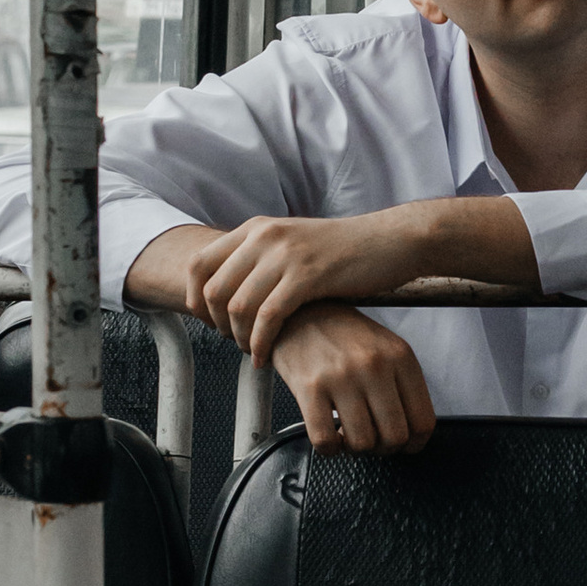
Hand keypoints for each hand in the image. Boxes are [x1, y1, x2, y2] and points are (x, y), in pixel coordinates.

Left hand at [185, 208, 432, 358]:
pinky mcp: (307, 276)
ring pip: (237, 307)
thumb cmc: (345, 252)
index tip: (211, 324)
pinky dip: (261, 344)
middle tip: (235, 343)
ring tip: (253, 352)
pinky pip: (268, 317)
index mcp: (256, 228)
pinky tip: (267, 358)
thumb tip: (230, 291)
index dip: (195, 300)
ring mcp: (285, 254)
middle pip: (213, 290)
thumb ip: (261, 259)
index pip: (199, 264)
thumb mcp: (294, 244)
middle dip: (217, 326)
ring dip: (239, 338)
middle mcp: (264, 236)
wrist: (391, 242)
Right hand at [266, 305, 438, 454]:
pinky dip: (329, 449)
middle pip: (395, 437)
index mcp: (400, 357)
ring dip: (354, 449)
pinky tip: (328, 434)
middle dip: (384, 449)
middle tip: (371, 439)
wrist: (299, 312)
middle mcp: (375, 365)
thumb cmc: (344, 336)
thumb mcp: (385, 349)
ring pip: (362, 443)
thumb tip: (412, 434)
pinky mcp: (310, 387)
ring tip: (347, 433)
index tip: (402, 444)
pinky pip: (325, 440)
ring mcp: (342, 376)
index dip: (414, 444)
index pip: (423, 421)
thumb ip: (402, 386)